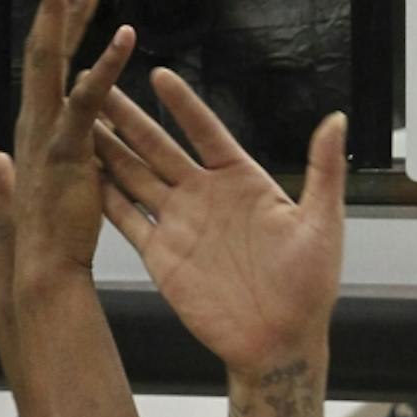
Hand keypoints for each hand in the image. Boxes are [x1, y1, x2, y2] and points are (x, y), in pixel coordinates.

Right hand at [2, 0, 137, 280]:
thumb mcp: (21, 195)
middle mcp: (33, 123)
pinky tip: (124, 36)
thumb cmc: (37, 243)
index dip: (54, 28)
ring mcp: (47, 132)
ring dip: (64, 15)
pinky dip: (106, 66)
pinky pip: (89, 98)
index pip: (44, 69)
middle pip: (41, 51)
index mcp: (30, 131)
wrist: (40, 273)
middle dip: (50, 4)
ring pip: (53, 61)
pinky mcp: (69, 148)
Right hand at [92, 66, 345, 371]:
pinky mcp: (161, 255)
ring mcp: (180, 224)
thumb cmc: (309, 287)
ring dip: (107, 149)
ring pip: (135, 175)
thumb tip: (338, 120)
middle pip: (158, 146)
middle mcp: (205, 195)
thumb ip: (324, 169)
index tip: (156, 73)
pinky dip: (103, 196)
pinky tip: (80, 174)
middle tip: (96, 83)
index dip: (182, 105)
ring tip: (79, 121)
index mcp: (242, 180)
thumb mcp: (322, 224)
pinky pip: (126, 219)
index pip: (206, 131)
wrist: (280, 342)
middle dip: (127, 117)